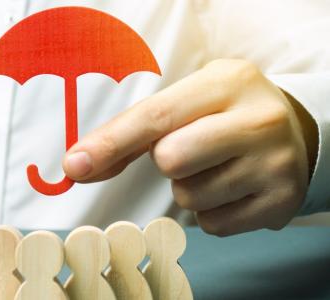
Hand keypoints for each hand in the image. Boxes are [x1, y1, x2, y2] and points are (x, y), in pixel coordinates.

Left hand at [63, 59, 316, 235]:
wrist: (295, 133)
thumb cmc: (226, 114)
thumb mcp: (191, 100)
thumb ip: (136, 131)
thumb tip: (80, 164)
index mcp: (227, 82)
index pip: (156, 115)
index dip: (111, 142)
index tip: (75, 165)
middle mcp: (258, 120)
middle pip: (170, 159)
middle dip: (167, 161)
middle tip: (193, 148)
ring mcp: (274, 164)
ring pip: (189, 198)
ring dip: (191, 188)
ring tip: (218, 167)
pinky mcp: (281, 203)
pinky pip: (212, 224)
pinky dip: (211, 211)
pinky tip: (233, 188)